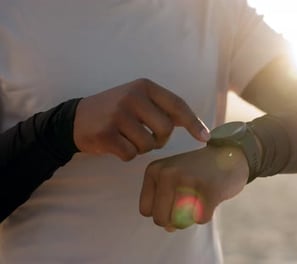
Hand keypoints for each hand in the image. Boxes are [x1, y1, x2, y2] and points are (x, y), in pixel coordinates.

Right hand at [73, 78, 209, 160]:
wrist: (75, 119)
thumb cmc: (116, 111)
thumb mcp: (139, 99)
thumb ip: (164, 108)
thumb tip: (198, 126)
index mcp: (144, 87)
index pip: (177, 105)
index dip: (193, 123)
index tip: (205, 137)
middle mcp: (132, 97)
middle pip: (166, 129)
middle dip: (160, 139)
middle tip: (146, 135)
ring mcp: (118, 115)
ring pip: (148, 145)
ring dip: (141, 147)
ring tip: (127, 137)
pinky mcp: (106, 134)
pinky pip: (130, 154)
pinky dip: (126, 155)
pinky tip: (116, 144)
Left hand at [139, 146, 248, 230]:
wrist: (230, 153)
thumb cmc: (200, 170)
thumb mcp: (173, 178)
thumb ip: (164, 202)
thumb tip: (169, 228)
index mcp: (155, 170)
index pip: (146, 210)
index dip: (162, 212)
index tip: (176, 199)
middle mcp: (168, 173)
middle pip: (161, 219)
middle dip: (176, 219)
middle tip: (190, 202)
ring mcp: (188, 180)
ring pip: (180, 221)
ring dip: (192, 216)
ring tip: (200, 198)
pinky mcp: (208, 190)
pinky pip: (200, 219)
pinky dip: (207, 214)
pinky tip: (211, 198)